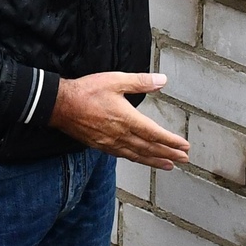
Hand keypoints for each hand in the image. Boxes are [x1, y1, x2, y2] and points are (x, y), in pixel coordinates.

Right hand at [52, 71, 189, 168]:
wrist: (61, 106)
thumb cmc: (87, 91)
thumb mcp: (116, 80)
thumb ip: (140, 82)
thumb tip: (162, 80)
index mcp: (127, 119)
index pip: (155, 134)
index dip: (172, 141)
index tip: (185, 146)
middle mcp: (121, 135)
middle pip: (150, 148)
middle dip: (169, 154)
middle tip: (184, 159)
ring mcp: (111, 143)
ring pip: (138, 156)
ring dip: (155, 161)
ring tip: (169, 165)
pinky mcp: (101, 146)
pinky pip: (124, 156)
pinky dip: (138, 160)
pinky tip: (142, 160)